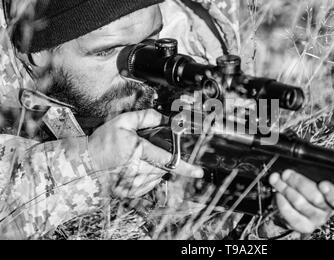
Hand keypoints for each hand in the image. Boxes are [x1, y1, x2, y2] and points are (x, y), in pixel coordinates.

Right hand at [88, 109, 203, 197]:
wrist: (83, 164)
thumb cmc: (101, 143)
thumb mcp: (121, 122)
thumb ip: (145, 118)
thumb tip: (164, 118)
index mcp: (138, 152)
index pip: (168, 160)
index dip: (186, 167)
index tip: (199, 171)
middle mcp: (137, 170)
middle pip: (163, 167)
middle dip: (163, 159)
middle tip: (149, 151)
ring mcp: (134, 184)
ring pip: (157, 176)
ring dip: (155, 167)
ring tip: (137, 158)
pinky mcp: (131, 192)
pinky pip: (149, 184)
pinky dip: (148, 175)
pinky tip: (135, 167)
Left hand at [269, 170, 333, 233]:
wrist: (298, 202)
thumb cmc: (311, 183)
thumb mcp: (318, 172)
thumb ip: (317, 167)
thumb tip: (304, 158)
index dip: (333, 193)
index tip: (323, 184)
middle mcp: (331, 209)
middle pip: (317, 198)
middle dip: (299, 183)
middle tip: (287, 173)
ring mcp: (318, 218)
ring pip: (301, 204)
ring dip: (286, 189)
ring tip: (278, 179)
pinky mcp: (305, 226)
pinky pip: (292, 216)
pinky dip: (282, 203)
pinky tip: (278, 194)